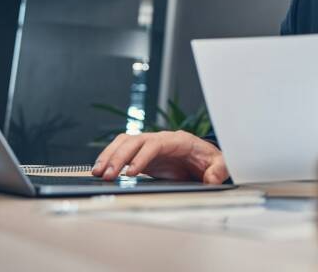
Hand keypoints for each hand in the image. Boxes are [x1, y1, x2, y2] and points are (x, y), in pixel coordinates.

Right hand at [92, 131, 227, 183]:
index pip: (156, 144)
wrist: (204, 159)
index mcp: (178, 140)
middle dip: (119, 157)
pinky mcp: (142, 154)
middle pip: (135, 141)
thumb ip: (218, 170)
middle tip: (106, 174)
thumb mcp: (220, 164)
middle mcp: (161, 139)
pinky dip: (110, 157)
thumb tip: (213, 178)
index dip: (142, 156)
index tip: (131, 172)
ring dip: (110, 156)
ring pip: (125, 143)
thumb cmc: (210, 160)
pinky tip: (100, 170)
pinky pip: (122, 150)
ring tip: (98, 172)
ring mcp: (150, 145)